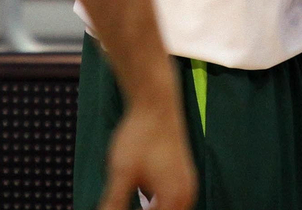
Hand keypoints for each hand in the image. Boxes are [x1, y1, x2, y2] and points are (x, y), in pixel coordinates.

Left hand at [100, 92, 196, 209]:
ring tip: (131, 196)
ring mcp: (187, 184)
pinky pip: (170, 199)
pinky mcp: (181, 175)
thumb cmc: (141, 135)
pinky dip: (154, 203)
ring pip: (167, 208)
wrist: (155, 102)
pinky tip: (139, 195)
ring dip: (150, 208)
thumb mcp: (121, 172)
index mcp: (175, 199)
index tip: (116, 208)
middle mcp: (187, 195)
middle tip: (120, 203)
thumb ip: (114, 202)